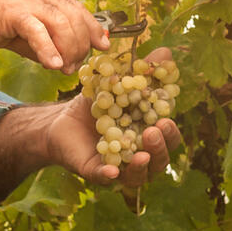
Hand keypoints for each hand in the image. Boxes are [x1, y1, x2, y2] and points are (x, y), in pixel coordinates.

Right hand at [0, 0, 108, 73]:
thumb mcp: (19, 33)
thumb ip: (41, 44)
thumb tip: (61, 61)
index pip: (78, 10)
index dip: (94, 27)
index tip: (104, 46)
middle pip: (75, 17)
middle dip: (81, 44)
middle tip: (75, 66)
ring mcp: (26, 3)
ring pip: (62, 23)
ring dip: (68, 48)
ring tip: (64, 68)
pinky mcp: (12, 13)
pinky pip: (37, 30)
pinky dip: (48, 47)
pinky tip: (52, 64)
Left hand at [44, 48, 182, 186]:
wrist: (61, 119)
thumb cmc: (96, 104)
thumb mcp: (118, 83)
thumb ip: (142, 71)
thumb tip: (167, 52)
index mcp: (148, 136)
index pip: (167, 138)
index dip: (170, 132)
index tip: (165, 119)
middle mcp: (139, 156)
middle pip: (159, 160)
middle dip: (160, 148)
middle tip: (153, 131)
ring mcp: (119, 167)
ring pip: (138, 176)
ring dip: (143, 166)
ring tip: (141, 153)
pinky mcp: (96, 172)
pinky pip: (106, 178)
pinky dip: (111, 175)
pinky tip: (114, 169)